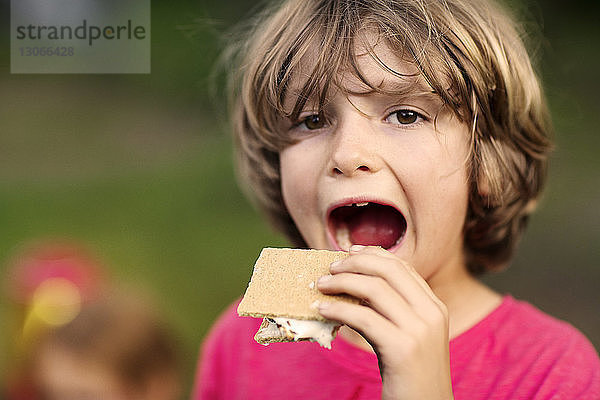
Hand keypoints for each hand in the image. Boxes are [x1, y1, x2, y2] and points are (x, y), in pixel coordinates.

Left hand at [317, 245, 453, 399]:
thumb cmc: (410, 377)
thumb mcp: (408, 336)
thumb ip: (393, 311)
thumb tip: (355, 285)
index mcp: (434, 307)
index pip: (402, 267)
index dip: (373, 254)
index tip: (349, 252)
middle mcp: (432, 313)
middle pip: (389, 269)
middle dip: (355, 262)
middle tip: (330, 267)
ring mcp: (419, 330)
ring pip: (374, 288)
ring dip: (341, 282)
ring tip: (320, 285)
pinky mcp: (403, 349)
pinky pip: (363, 317)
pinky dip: (337, 308)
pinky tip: (322, 309)